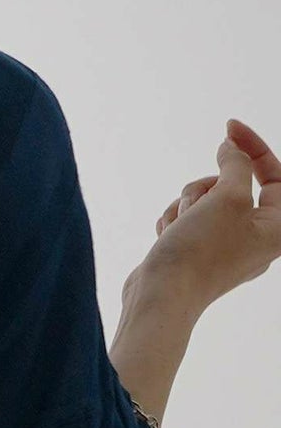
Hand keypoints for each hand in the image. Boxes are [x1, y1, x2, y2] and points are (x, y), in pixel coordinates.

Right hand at [131, 118, 280, 316]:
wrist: (160, 298)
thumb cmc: (200, 253)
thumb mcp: (227, 196)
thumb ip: (235, 164)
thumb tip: (230, 148)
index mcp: (277, 229)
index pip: (275, 174)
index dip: (252, 147)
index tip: (228, 129)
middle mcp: (255, 240)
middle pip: (234, 186)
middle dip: (208, 186)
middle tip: (197, 203)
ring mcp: (223, 248)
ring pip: (206, 200)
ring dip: (187, 203)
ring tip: (179, 225)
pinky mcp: (196, 254)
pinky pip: (188, 220)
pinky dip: (175, 220)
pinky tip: (167, 237)